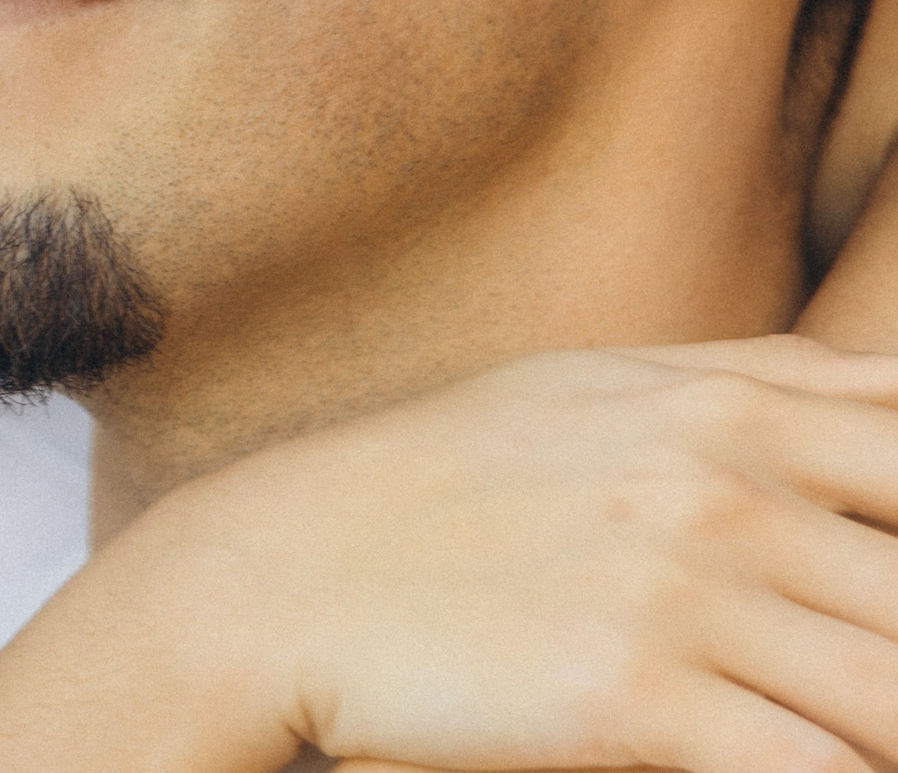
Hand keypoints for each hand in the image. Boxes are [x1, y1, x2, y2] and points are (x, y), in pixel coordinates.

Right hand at [0, 337, 897, 772]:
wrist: (281, 575)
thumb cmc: (441, 486)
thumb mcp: (596, 387)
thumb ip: (760, 383)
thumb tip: (896, 384)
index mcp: (732, 404)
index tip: (893, 593)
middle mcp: (723, 483)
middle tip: (868, 682)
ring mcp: (680, 589)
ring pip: (897, 696)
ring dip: (885, 726)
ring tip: (841, 729)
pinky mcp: (631, 697)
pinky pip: (815, 768)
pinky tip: (801, 766)